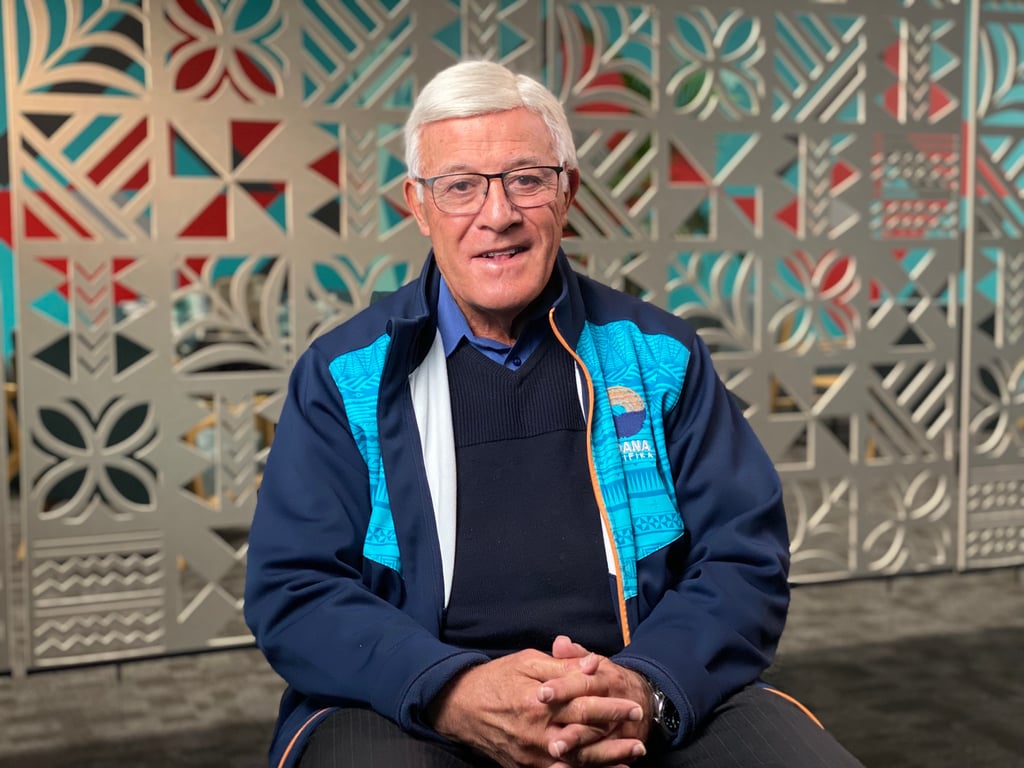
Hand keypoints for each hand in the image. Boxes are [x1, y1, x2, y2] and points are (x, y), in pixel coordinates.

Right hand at [427, 648, 642, 767]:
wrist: (459, 706)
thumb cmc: (495, 678)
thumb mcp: (526, 662)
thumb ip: (561, 666)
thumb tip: (592, 665)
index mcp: (539, 700)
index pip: (584, 703)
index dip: (610, 704)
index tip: (632, 703)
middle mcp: (537, 730)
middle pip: (585, 734)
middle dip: (615, 733)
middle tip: (639, 731)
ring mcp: (531, 753)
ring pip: (577, 760)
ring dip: (607, 760)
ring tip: (632, 755)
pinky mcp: (525, 766)